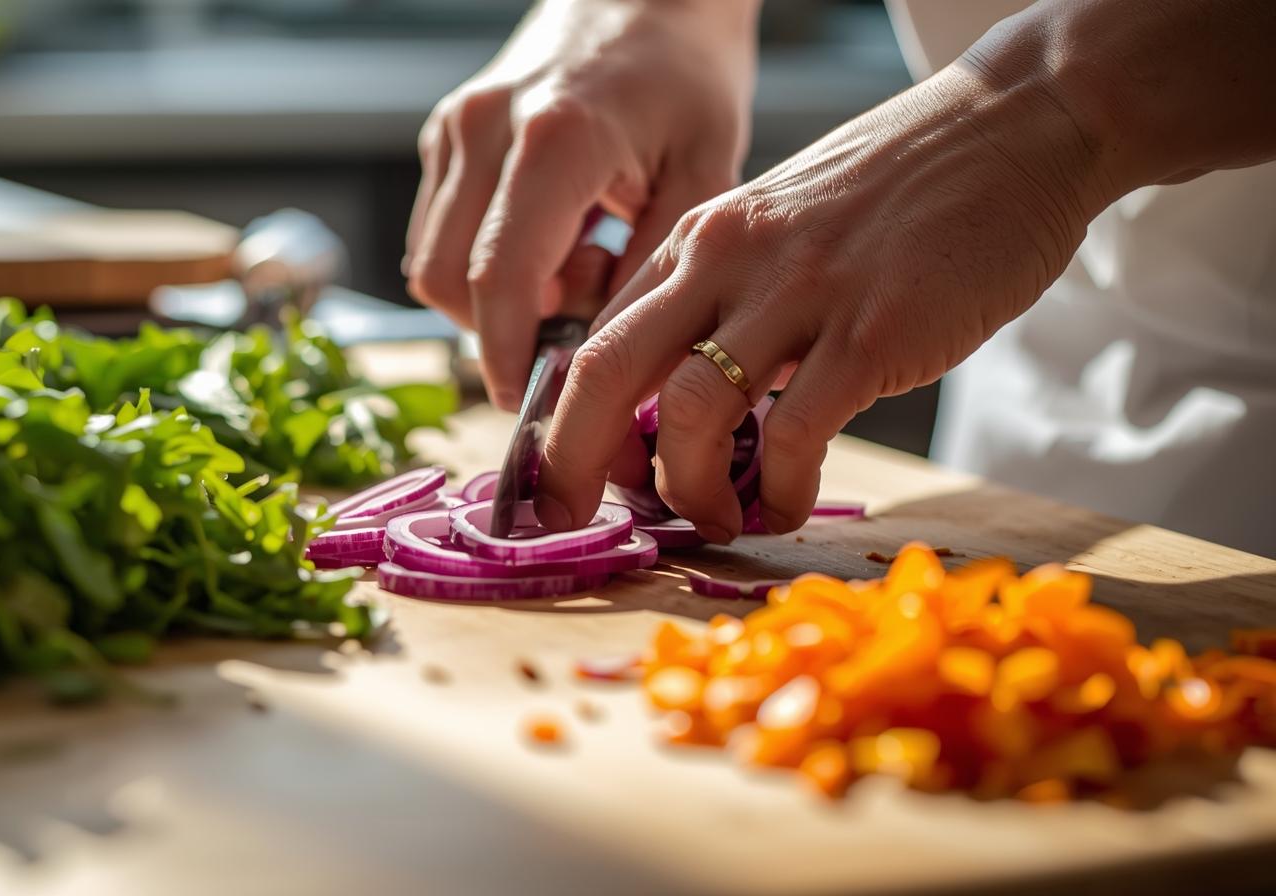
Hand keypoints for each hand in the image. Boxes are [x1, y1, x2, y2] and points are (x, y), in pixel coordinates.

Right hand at [404, 0, 757, 408]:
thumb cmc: (687, 73)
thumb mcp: (705, 172)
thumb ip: (650, 271)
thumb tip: (605, 360)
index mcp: (555, 137)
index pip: (499, 278)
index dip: (506, 354)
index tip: (529, 401)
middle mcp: (485, 128)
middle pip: (446, 280)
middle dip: (501, 326)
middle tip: (581, 312)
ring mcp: (455, 127)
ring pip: (431, 261)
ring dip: (494, 293)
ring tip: (579, 259)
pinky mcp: (445, 133)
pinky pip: (441, 229)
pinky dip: (486, 259)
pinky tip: (555, 235)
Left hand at [535, 50, 1124, 540]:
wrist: (1018, 124)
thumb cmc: (901, 191)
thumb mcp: (783, 226)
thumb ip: (730, 298)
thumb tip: (684, 402)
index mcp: (700, 239)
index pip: (597, 337)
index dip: (566, 420)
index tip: (573, 475)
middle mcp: (727, 259)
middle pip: (605, 371)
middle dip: (571, 460)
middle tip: (571, 517)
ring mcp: (798, 293)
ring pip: (688, 412)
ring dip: (685, 488)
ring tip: (712, 519)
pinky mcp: (872, 332)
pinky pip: (794, 435)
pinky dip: (779, 490)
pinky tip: (788, 506)